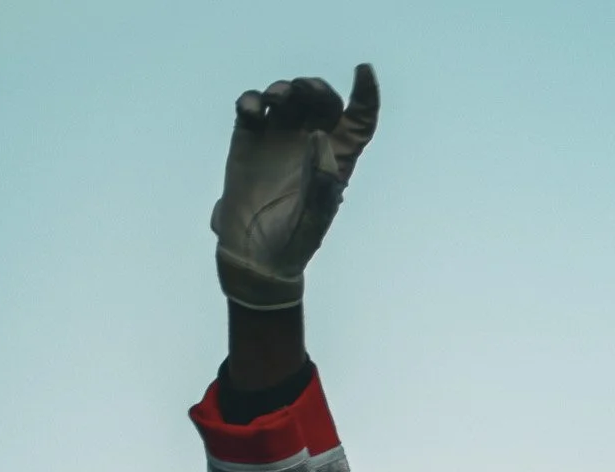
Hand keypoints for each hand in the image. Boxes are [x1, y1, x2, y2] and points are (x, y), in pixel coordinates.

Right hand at [211, 64, 379, 308]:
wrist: (255, 257)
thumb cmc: (292, 243)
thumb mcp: (315, 218)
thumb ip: (322, 180)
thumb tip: (321, 136)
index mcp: (336, 160)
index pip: (359, 120)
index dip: (365, 94)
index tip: (363, 71)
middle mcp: (310, 144)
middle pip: (321, 101)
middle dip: (315, 88)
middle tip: (303, 91)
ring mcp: (278, 139)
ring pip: (288, 98)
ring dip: (285, 90)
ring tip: (276, 101)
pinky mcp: (249, 140)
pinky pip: (251, 108)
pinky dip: (250, 100)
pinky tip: (251, 109)